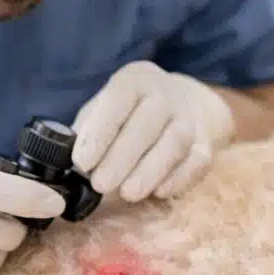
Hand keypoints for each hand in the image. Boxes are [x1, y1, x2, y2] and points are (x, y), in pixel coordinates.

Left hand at [71, 61, 235, 201]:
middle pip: (148, 123)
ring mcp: (189, 118)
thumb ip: (86, 132)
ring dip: (150, 171)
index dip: (100, 132)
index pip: (119, 99)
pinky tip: (159, 192)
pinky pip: (198, 161)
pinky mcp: (205, 143)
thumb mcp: (101, 111)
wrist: (174, 106)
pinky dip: (179, 179)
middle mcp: (166, 93)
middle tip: (100, 185)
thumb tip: (68, 161)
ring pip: (176, 142)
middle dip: (122, 157)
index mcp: (135, 79)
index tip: (82, 162)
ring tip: (127, 194)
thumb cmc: (125, 113)